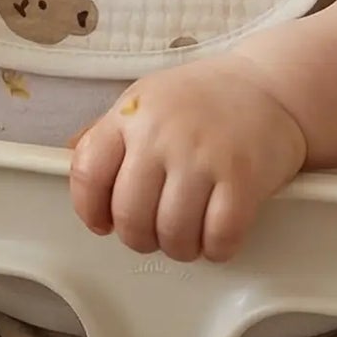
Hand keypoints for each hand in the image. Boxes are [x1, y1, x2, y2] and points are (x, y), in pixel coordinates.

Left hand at [69, 58, 307, 263]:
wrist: (268, 87)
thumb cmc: (199, 99)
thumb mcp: (144, 101)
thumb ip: (108, 131)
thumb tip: (68, 158)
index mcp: (130, 114)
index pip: (87, 171)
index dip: (89, 209)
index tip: (102, 223)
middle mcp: (161, 134)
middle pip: (130, 215)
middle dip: (139, 239)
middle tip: (154, 234)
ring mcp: (202, 156)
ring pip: (173, 235)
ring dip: (179, 248)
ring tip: (187, 236)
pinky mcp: (243, 178)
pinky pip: (219, 238)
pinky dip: (216, 250)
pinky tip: (217, 236)